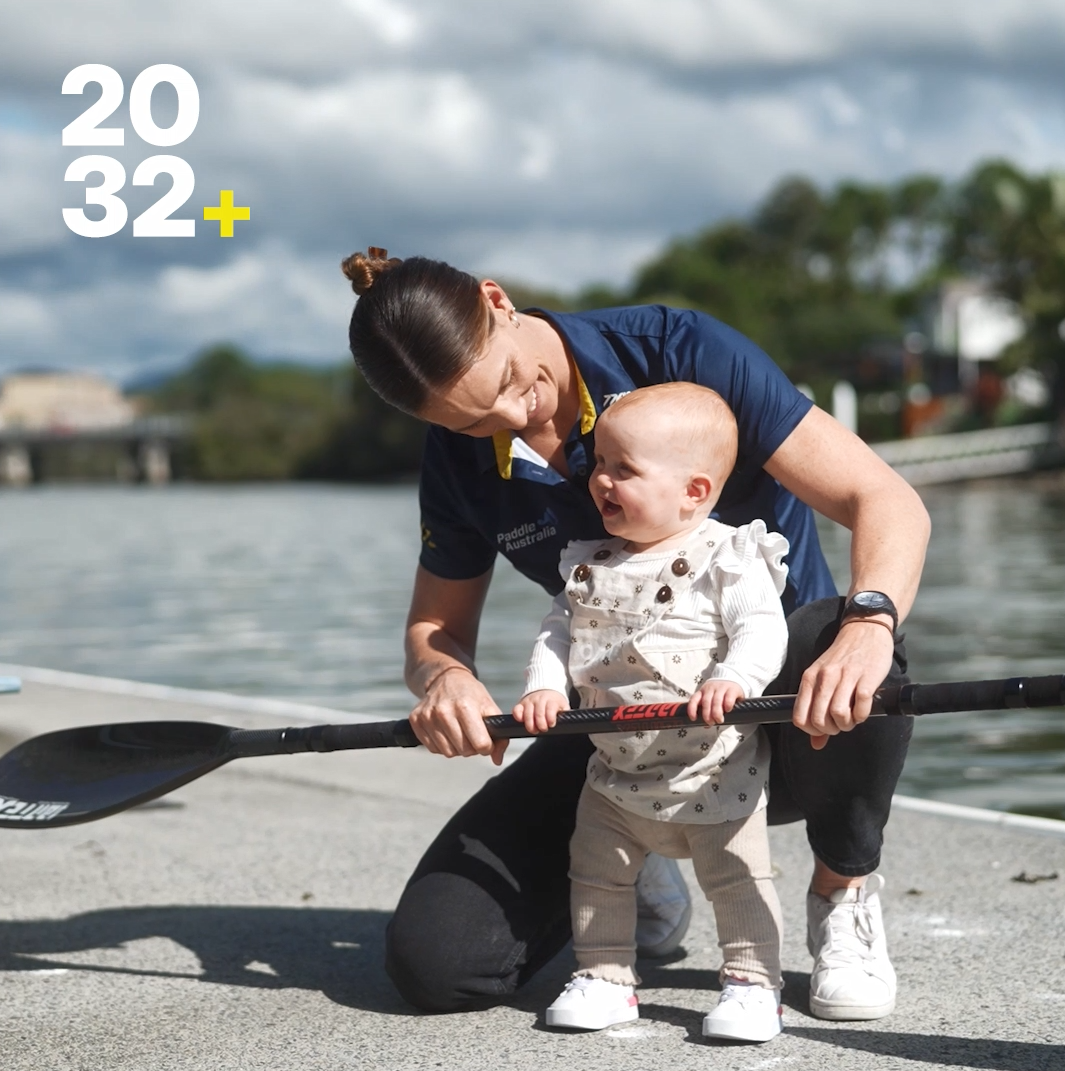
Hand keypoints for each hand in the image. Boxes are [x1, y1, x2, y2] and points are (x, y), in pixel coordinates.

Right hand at [409, 666, 508, 765]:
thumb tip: (497, 760)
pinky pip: (433, 749)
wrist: (445, 678)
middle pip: (464, 751)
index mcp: (465, 706)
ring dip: (456, 747)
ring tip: (459, 731)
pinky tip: (445, 730)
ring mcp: (427, 716)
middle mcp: (443, 711)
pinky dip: (442, 744)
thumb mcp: (489, 706)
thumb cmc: (470, 694)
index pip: (480, 743)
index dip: (487, 746)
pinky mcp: (416, 720)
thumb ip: (499, 734)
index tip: (486, 739)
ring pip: (448, 752)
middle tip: (471, 733)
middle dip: (472, 747)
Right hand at [512, 690, 569, 733]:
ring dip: (530, 723)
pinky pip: (516, 710)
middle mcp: (539, 699)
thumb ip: (564, 713)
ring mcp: (529, 701)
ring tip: (534, 730)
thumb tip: (567, 721)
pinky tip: (521, 721)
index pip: (550, 708)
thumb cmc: (554, 702)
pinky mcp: (521, 704)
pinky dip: (517, 716)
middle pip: (538, 712)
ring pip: (527, 712)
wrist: (546, 691)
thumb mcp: (563, 706)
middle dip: (540, 723)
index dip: (550, 718)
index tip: (551, 724)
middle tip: (543, 729)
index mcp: (551, 700)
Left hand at [688, 679, 745, 724]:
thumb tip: (705, 726)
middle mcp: (710, 688)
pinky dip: (727, 705)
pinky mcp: (732, 689)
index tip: (693, 719)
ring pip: (716, 701)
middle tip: (711, 723)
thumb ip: (708, 711)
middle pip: (706, 702)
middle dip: (707, 715)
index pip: (694, 699)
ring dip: (717, 713)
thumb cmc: (720, 693)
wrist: (733, 679)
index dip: (692, 709)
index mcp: (702, 691)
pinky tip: (728, 710)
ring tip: (719, 720)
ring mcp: (721, 687)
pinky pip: (728, 698)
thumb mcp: (711, 699)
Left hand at [792, 619, 895, 748]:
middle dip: (832, 730)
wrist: (863, 630)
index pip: (799, 717)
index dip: (812, 731)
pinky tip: (864, 711)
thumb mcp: (822, 678)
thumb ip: (816, 709)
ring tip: (852, 718)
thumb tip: (816, 744)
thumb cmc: (842, 658)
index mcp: (810, 678)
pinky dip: (862, 716)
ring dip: (847, 724)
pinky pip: (861, 707)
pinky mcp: (867, 678)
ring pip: (838, 715)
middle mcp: (824, 678)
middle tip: (841, 724)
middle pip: (819, 720)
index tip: (824, 729)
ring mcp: (846, 677)